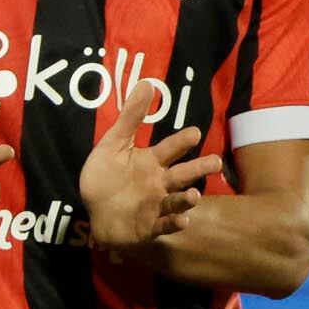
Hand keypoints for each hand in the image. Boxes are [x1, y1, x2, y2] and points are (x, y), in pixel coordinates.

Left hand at [76, 98, 222, 252]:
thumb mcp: (113, 144)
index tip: (194, 132)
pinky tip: (183, 220)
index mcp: (151, 162)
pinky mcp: (149, 226)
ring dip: (187, 198)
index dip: (181, 141)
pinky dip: (174, 223)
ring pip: (177, 199)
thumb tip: (146, 82)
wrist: (93, 212)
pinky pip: (164, 225)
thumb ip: (131, 117)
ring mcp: (156, 205)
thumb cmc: (106, 177)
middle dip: (199, 168)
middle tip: (215, 162)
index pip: (170, 148)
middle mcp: (159, 183)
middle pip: (182, 174)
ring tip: (195, 195)